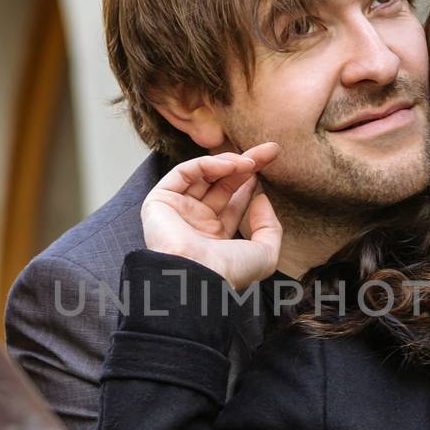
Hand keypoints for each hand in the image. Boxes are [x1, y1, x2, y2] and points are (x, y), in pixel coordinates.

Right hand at [140, 144, 282, 290]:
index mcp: (214, 238)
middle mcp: (195, 223)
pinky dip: (207, 164)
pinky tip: (230, 164)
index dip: (251, 182)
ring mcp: (177, 211)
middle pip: (221, 184)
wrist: (196, 277)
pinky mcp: (159, 201)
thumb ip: (270, 227)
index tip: (269, 166)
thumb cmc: (228, 272)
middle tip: (268, 151)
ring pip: (203, 175)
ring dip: (229, 163)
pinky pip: (183, 173)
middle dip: (245, 165)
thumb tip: (261, 199)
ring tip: (250, 161)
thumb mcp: (265, 254)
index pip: (234, 202)